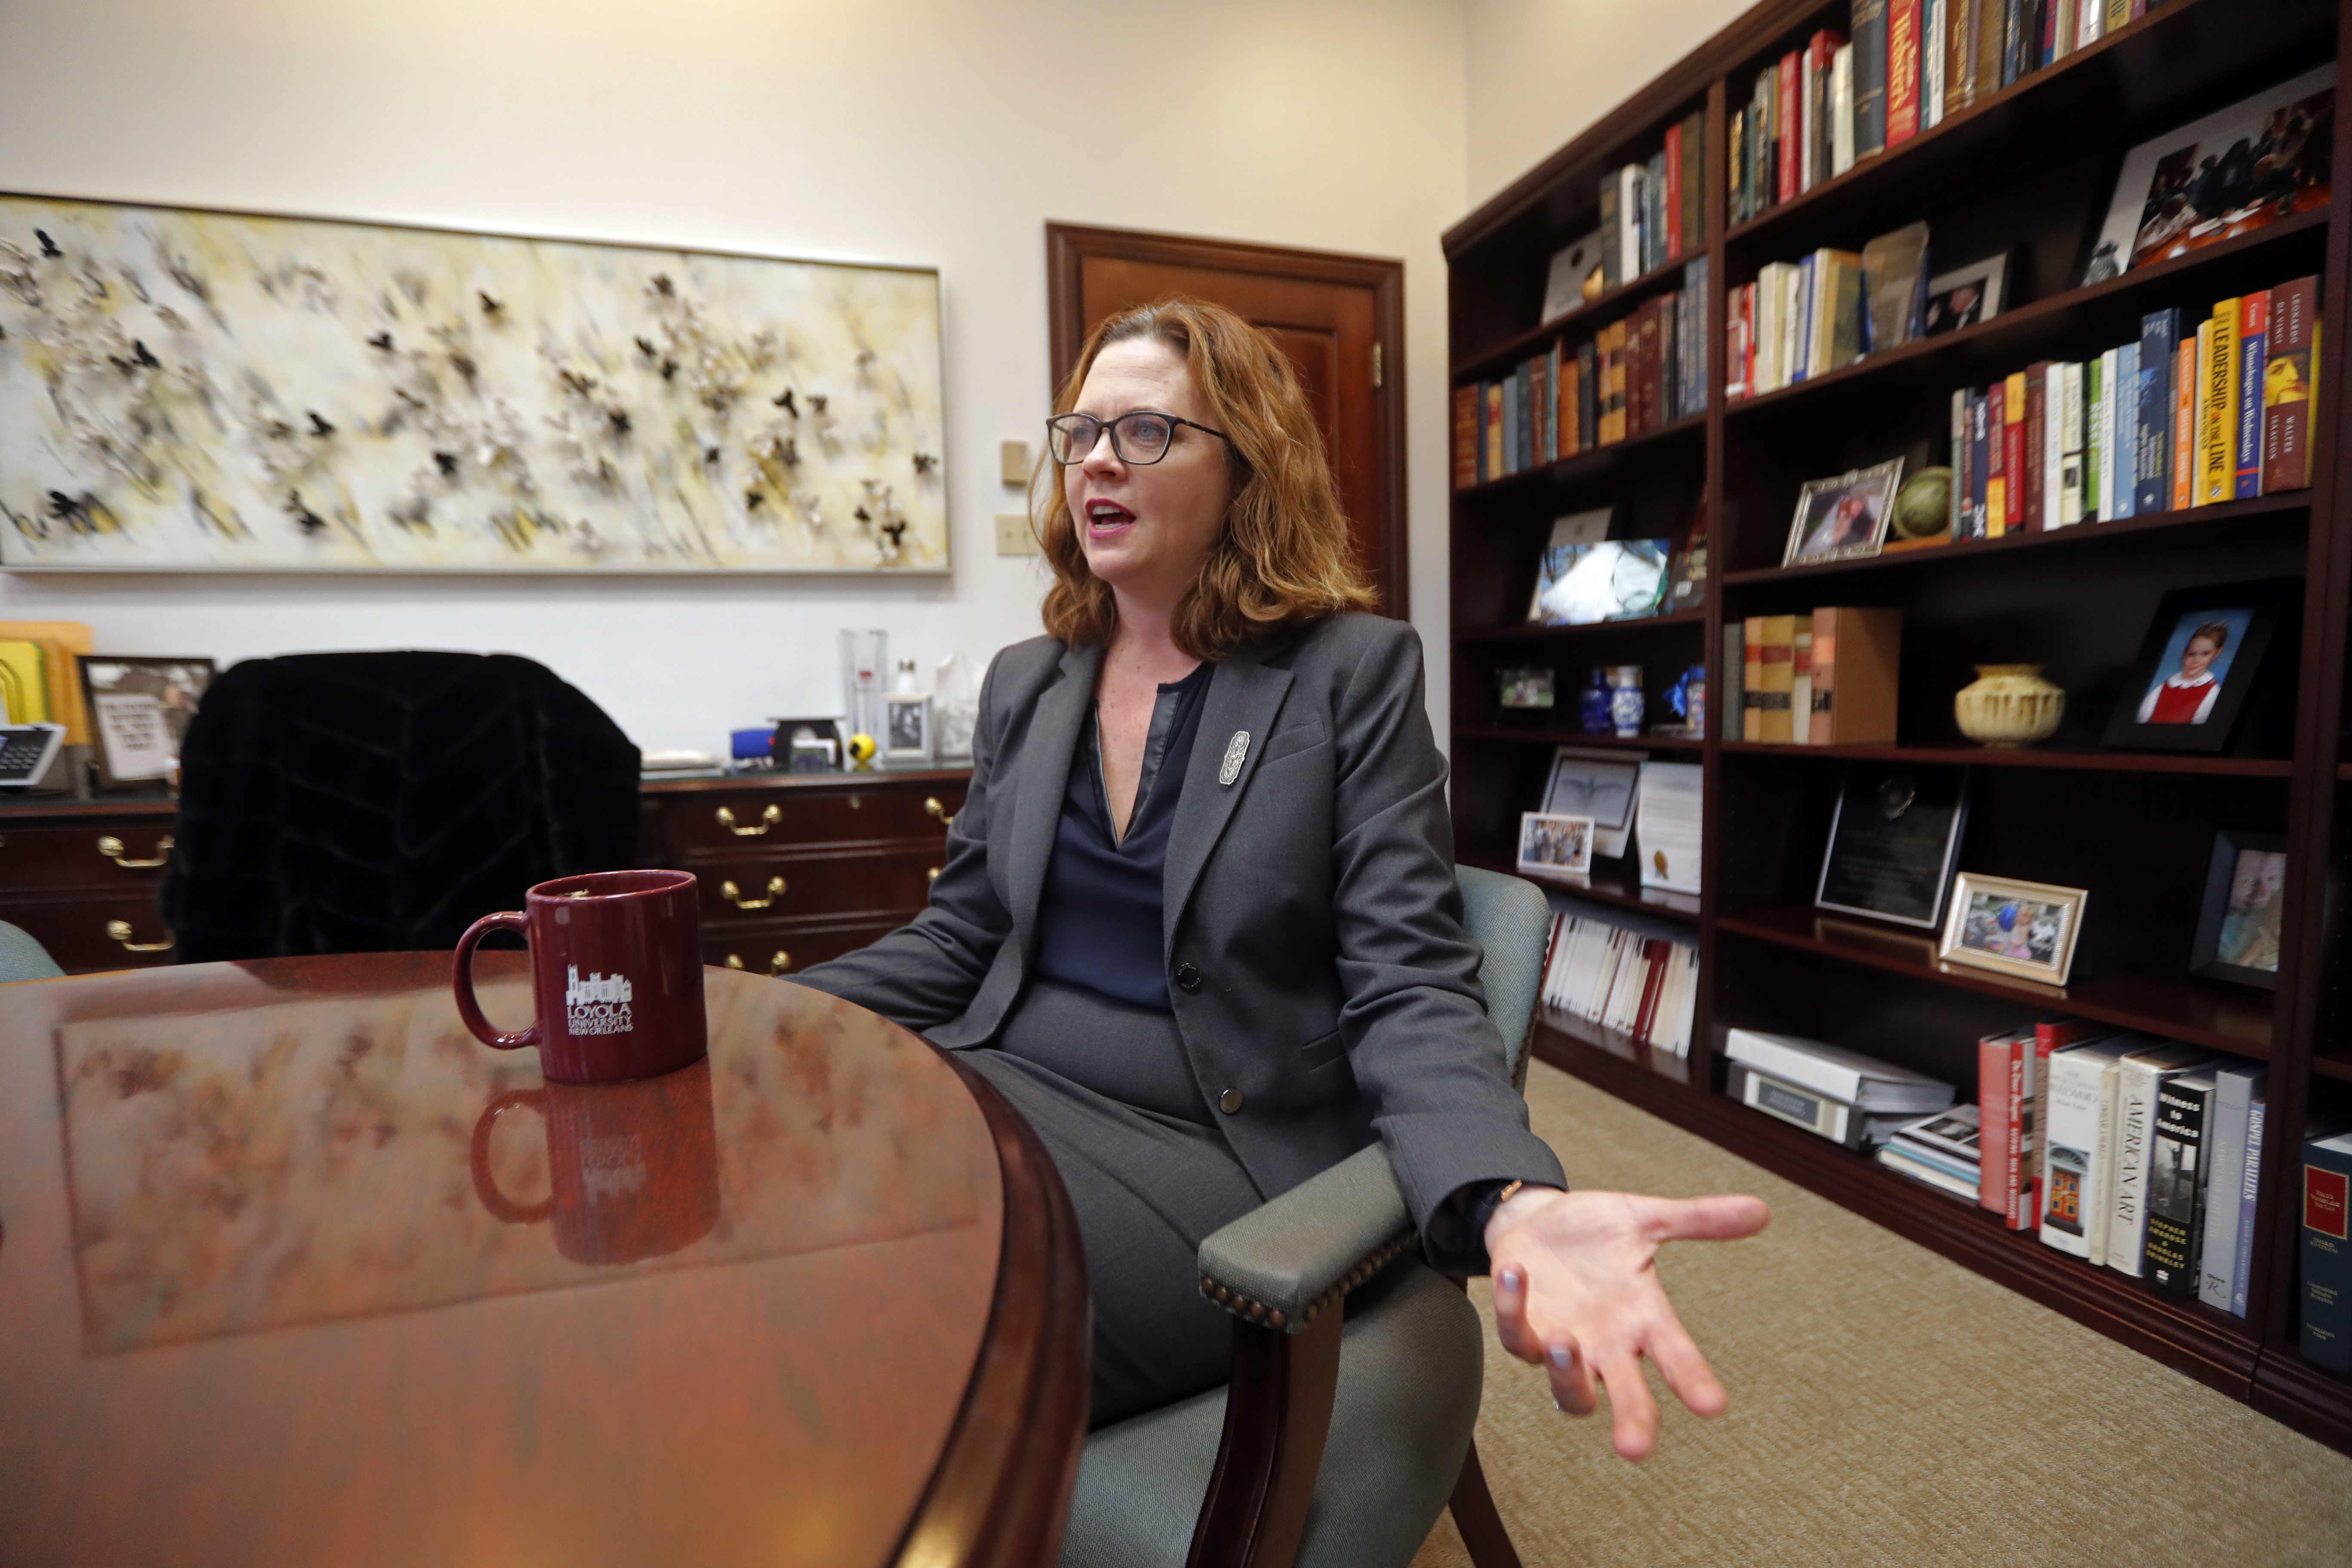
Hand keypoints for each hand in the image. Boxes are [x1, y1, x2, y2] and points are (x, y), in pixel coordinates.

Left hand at [1486, 1186, 1768, 1461]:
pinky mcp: (1524, 1328)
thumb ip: (1697, 1219)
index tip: (1712, 1405)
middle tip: (1635, 1447)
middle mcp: (1608, 1344)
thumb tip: (1762, 1209)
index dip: (1693, 1381)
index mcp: (1644, 1320)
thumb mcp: (1644, 1219)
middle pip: (1626, 1397)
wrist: (1538, 1223)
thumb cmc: (1596, 1231)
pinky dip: (1513, 1310)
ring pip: (1568, 1387)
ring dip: (1565, 1372)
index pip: (1677, 1357)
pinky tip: (1514, 1274)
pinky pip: (1516, 1335)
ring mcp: (1565, 1343)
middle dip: (1631, 1421)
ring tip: (1563, 1342)